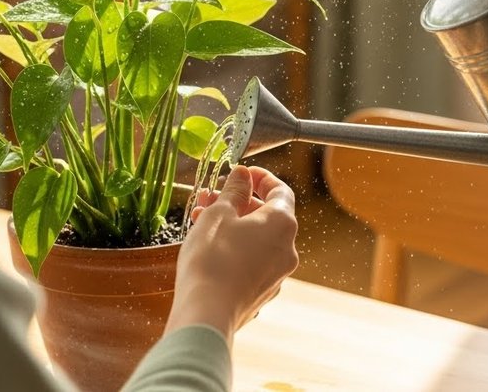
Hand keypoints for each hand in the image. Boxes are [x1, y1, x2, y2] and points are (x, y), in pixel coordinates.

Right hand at [165, 165, 297, 344]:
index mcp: (282, 224)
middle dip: (238, 202)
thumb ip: (234, 191)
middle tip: (209, 197)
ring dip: (233, 224)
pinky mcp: (262, 291)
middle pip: (267, 215)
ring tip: (200, 220)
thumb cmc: (212, 259)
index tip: (240, 173)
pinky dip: (236, 247)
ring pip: (257, 239)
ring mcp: (277, 273)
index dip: (260, 178)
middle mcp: (287, 249)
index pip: (280, 190)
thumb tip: (243, 175)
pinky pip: (253, 260)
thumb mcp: (219, 215)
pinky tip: (208, 247)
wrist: (207, 314)